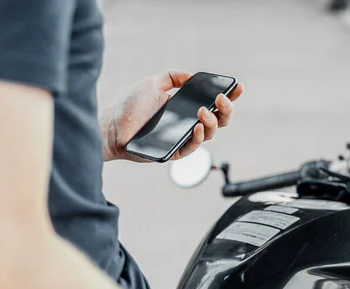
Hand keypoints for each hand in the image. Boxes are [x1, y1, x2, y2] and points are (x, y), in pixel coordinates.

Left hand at [101, 70, 243, 161]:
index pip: (213, 103)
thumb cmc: (130, 106)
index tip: (237, 87)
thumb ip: (173, 77)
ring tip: (203, 111)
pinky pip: (192, 147)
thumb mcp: (152, 83)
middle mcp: (188, 123)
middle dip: (227, 109)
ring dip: (212, 122)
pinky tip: (197, 126)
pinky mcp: (174, 152)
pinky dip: (199, 137)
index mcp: (186, 108)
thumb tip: (191, 76)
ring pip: (210, 134)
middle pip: (219, 120)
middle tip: (221, 99)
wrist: (112, 126)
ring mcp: (182, 138)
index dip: (229, 96)